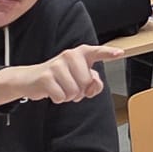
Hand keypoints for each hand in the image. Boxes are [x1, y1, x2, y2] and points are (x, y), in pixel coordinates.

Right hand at [0, 44, 123, 104]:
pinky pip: (61, 97)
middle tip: (71, 86)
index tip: (120, 53)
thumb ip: (94, 82)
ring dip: (69, 96)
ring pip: (74, 91)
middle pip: (87, 82)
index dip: (109, 53)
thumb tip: (93, 86)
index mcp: (81, 53)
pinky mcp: (46, 77)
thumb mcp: (80, 77)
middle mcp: (70, 55)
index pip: (98, 52)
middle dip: (81, 90)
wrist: (31, 79)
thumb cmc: (61, 77)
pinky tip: (53, 91)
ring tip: (62, 88)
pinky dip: (59, 99)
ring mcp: (57, 65)